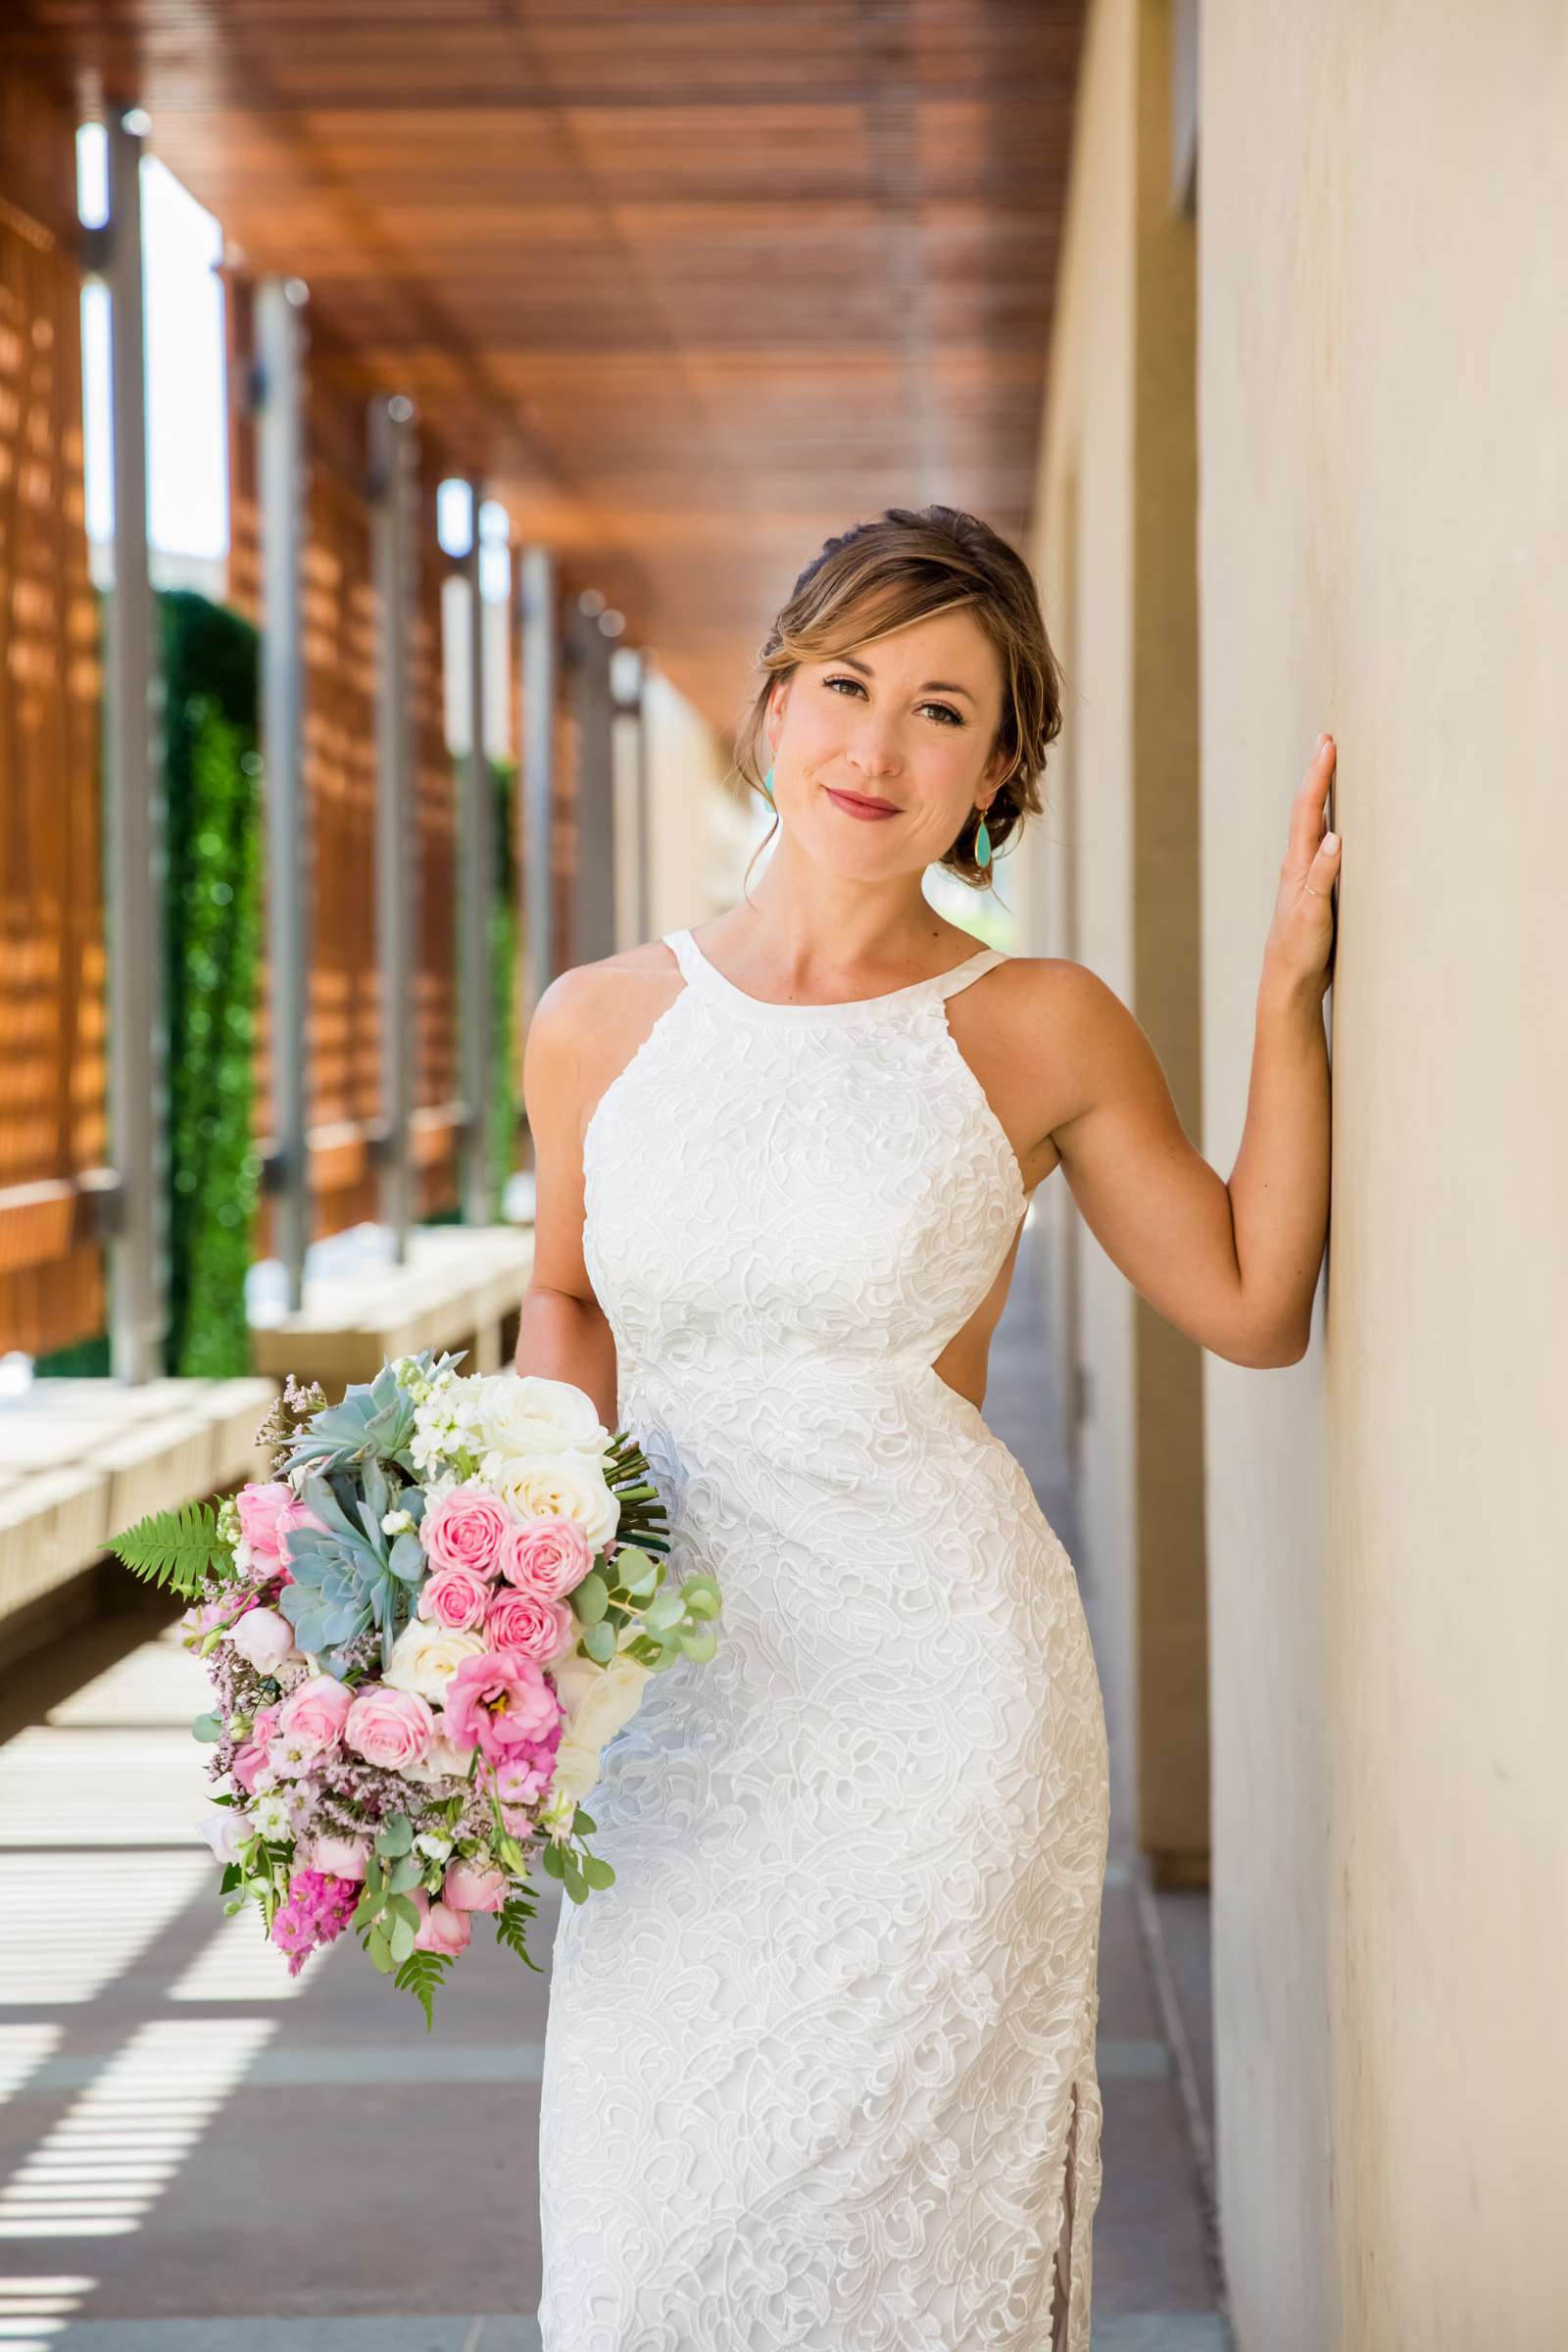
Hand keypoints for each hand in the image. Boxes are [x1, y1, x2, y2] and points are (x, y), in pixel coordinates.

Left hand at [1263, 734, 1341, 1001]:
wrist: (1289, 979)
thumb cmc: (1300, 948)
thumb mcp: (1312, 913)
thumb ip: (1322, 876)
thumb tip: (1335, 836)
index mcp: (1297, 864)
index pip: (1309, 810)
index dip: (1319, 776)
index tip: (1328, 744)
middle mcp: (1299, 863)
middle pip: (1308, 809)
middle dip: (1318, 774)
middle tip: (1327, 740)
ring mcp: (1306, 874)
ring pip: (1313, 824)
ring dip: (1322, 794)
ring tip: (1329, 767)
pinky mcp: (1316, 887)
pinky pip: (1323, 845)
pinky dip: (1330, 823)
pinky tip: (1339, 821)